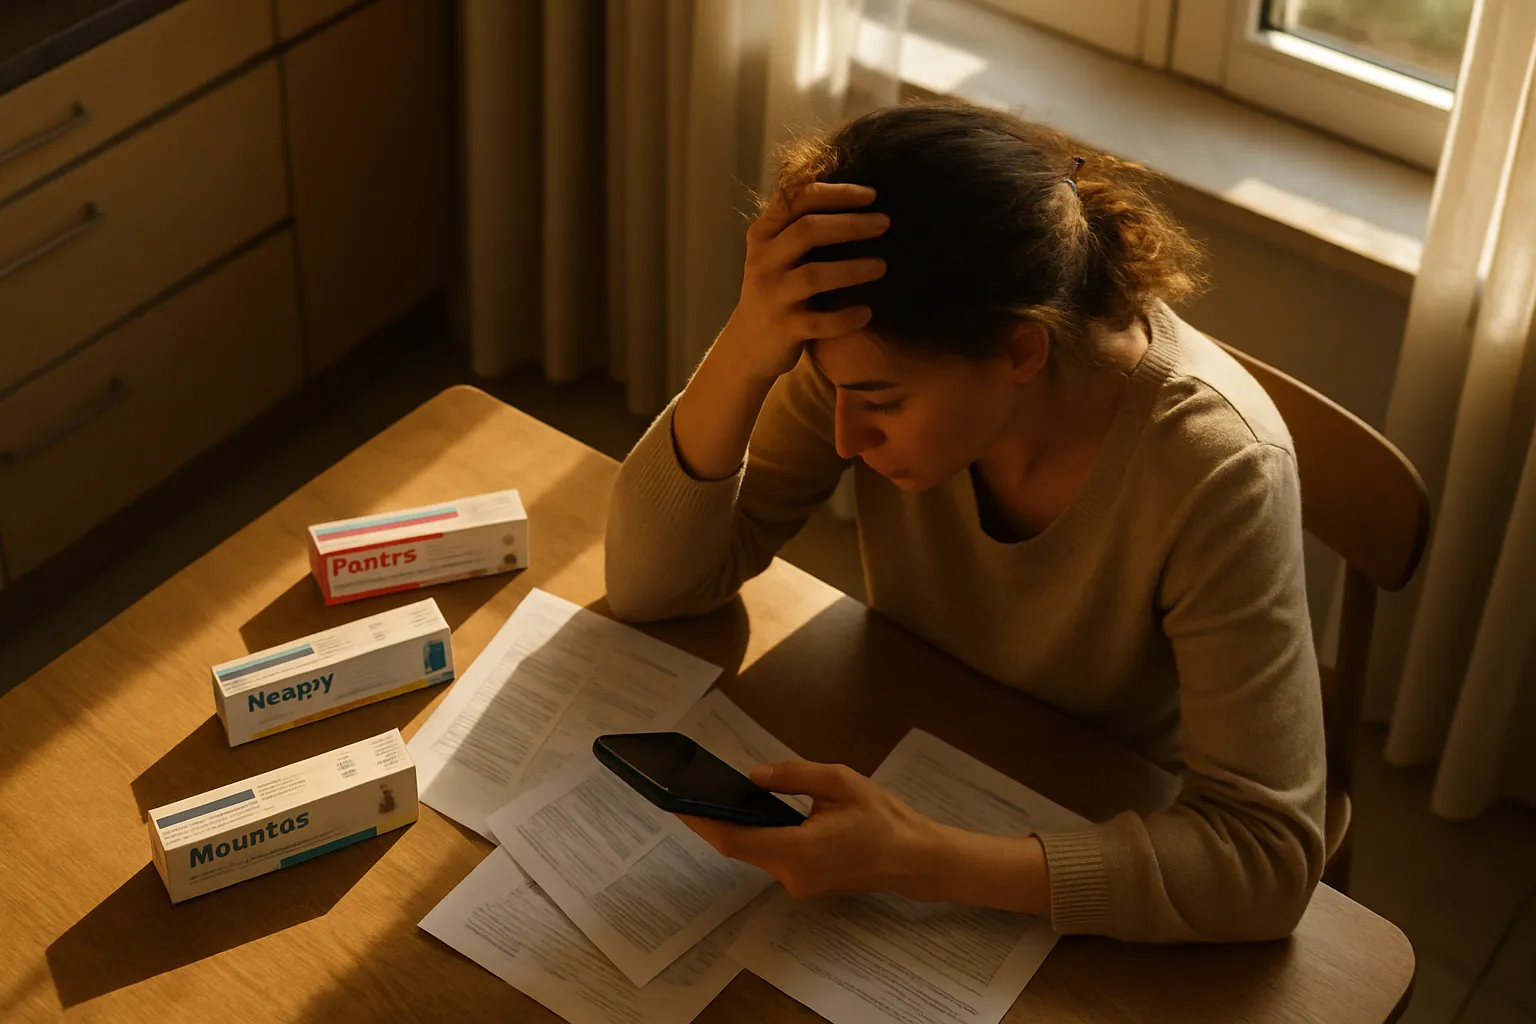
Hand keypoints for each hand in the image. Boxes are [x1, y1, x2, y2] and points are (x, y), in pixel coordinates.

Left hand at [678, 760, 939, 898]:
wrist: (914, 858)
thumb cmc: (882, 817)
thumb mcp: (838, 781)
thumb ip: (792, 776)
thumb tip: (752, 777)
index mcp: (797, 850)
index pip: (735, 840)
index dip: (702, 822)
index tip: (677, 804)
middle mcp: (792, 875)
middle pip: (740, 848)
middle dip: (715, 822)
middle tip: (691, 792)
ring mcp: (799, 884)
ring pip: (757, 854)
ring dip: (738, 829)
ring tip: (718, 798)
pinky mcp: (807, 883)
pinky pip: (774, 858)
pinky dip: (759, 838)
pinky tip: (753, 816)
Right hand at [721, 182, 890, 382]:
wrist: (748, 344)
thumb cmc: (775, 290)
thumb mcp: (776, 253)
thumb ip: (800, 227)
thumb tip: (857, 200)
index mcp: (763, 235)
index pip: (797, 200)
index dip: (836, 194)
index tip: (872, 195)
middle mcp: (763, 261)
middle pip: (807, 231)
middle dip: (850, 225)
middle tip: (885, 224)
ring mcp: (772, 296)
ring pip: (814, 276)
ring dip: (853, 269)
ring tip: (882, 266)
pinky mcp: (783, 329)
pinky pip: (820, 322)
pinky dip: (846, 317)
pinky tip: (867, 312)